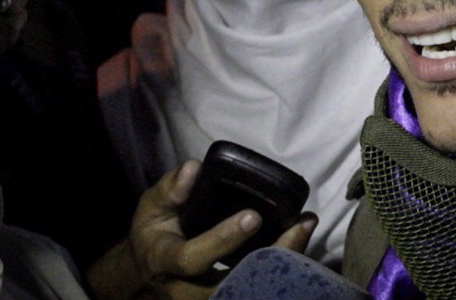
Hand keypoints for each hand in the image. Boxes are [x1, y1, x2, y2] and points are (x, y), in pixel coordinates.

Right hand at [86, 160, 317, 299]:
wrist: (150, 270)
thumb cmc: (155, 232)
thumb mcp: (152, 208)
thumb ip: (170, 190)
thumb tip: (193, 169)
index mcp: (166, 262)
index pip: (193, 258)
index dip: (223, 240)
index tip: (252, 216)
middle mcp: (187, 289)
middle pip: (232, 285)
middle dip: (270, 257)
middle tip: (298, 225)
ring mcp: (208, 298)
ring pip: (251, 290)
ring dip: (285, 262)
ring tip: (305, 227)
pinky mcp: (229, 295)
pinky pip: (259, 287)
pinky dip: (284, 266)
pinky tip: (301, 237)